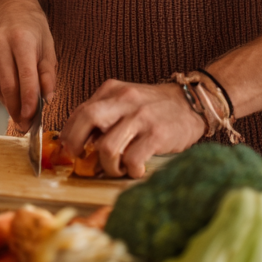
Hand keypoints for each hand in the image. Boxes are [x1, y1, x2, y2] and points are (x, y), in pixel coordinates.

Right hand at [0, 0, 56, 131]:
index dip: (29, 101)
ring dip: (10, 103)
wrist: (9, 4)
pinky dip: (1, 91)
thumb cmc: (33, 26)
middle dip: (18, 110)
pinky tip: (10, 91)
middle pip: (8, 86)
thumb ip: (48, 73)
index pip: (25, 76)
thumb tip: (47, 99)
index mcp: (21, 39)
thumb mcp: (49, 45)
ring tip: (22, 113)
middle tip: (25, 127)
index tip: (32, 119)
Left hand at [60, 80, 203, 177]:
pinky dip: (131, 171)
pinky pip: (132, 160)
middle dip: (76, 143)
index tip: (69, 148)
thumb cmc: (154, 107)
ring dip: (108, 166)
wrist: (192, 102)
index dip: (69, 133)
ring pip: (107, 147)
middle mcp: (125, 99)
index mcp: (113, 90)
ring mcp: (141, 117)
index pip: (80, 110)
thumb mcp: (126, 100)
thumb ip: (104, 114)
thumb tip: (80, 140)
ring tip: (117, 168)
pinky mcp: (157, 134)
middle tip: (81, 159)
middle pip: (88, 119)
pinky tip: (136, 170)